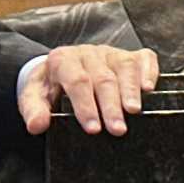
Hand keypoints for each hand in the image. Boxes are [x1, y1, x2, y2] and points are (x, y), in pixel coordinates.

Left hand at [19, 44, 159, 134]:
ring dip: (130, 90)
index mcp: (63, 60)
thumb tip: (36, 125)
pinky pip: (143, 58)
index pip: (77, 81)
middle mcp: (88, 53)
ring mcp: (110, 53)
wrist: (59, 67)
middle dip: (110, 105)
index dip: (85, 105)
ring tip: (134, 111)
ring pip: (124, 67)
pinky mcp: (129, 55)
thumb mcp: (35, 96)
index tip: (93, 128)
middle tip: (117, 129)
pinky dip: (149, 71)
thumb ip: (34, 110)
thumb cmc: (51, 85)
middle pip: (103, 78)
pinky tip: (150, 88)